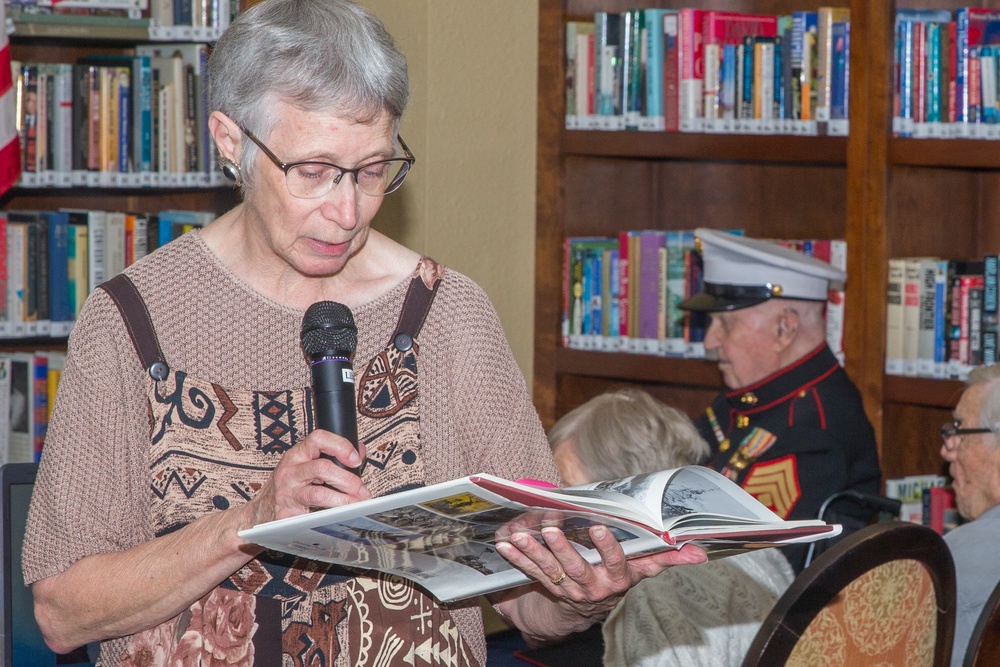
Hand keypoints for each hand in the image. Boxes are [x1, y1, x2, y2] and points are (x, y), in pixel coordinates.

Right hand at [240, 429, 369, 529]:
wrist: (259, 514)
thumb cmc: (290, 487)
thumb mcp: (306, 466)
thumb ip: (332, 458)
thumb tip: (359, 451)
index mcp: (297, 455)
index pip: (318, 438)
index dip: (340, 446)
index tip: (355, 459)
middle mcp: (290, 471)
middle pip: (323, 468)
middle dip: (348, 480)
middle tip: (362, 491)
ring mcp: (287, 493)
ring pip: (319, 494)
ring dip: (343, 500)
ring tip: (356, 506)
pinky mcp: (286, 514)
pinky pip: (312, 516)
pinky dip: (330, 518)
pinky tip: (340, 519)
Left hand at [495, 524, 706, 619]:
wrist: (587, 606)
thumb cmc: (618, 575)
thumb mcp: (643, 568)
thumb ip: (667, 557)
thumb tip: (701, 553)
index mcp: (616, 578)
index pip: (615, 562)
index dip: (607, 547)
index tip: (599, 527)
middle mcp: (592, 586)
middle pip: (576, 567)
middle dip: (561, 548)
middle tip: (550, 528)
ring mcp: (567, 588)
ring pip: (549, 570)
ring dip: (532, 553)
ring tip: (518, 535)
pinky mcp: (546, 586)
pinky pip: (530, 572)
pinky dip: (516, 558)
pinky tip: (503, 542)